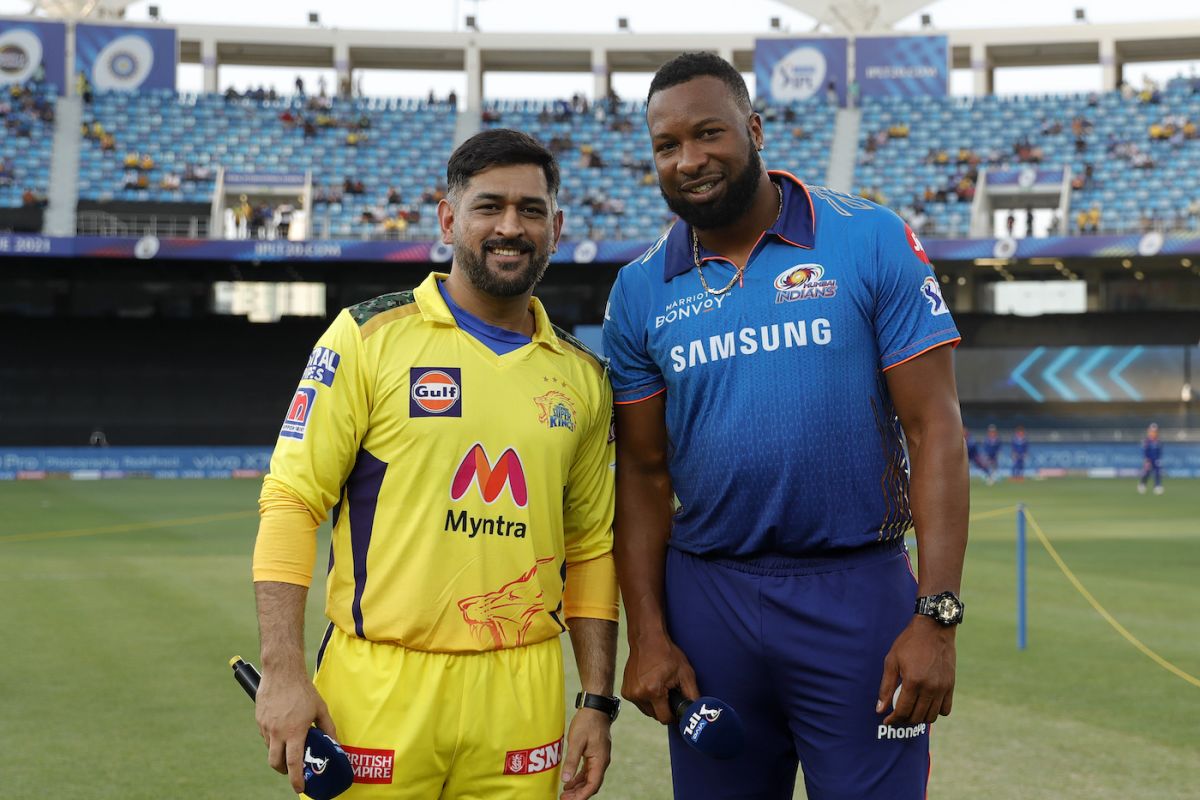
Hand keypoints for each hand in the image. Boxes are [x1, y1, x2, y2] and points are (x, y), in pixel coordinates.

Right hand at [255, 670, 336, 793]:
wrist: (282, 672)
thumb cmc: (303, 690)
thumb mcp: (320, 708)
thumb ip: (328, 728)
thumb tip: (335, 743)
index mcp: (294, 731)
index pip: (293, 763)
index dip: (296, 779)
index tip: (299, 788)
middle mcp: (277, 732)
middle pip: (275, 763)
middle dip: (283, 771)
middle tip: (291, 770)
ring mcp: (266, 726)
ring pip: (269, 749)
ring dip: (278, 752)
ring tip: (289, 744)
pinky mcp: (259, 720)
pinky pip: (265, 736)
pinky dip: (272, 739)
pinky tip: (282, 728)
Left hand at [560, 708, 611, 799]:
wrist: (595, 707)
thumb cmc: (587, 722)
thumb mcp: (576, 741)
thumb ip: (572, 761)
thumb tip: (565, 779)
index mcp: (600, 761)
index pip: (593, 785)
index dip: (581, 796)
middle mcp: (602, 762)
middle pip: (592, 785)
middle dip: (578, 794)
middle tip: (564, 799)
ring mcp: (599, 758)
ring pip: (589, 779)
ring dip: (578, 787)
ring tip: (565, 793)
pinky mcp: (595, 754)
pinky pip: (588, 771)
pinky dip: (579, 778)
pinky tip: (569, 781)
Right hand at [621, 632, 699, 724]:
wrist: (647, 639)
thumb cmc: (667, 654)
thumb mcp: (685, 673)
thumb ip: (692, 695)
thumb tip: (696, 712)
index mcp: (653, 691)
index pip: (665, 719)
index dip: (674, 715)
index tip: (677, 706)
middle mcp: (638, 695)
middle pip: (655, 716)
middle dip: (664, 708)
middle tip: (669, 692)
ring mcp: (630, 694)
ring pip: (647, 711)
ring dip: (655, 704)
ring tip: (660, 686)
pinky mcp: (626, 692)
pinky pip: (640, 704)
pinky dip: (646, 699)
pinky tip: (651, 684)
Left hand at [877, 616, 956, 726]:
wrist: (934, 628)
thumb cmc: (909, 643)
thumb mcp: (892, 661)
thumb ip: (886, 687)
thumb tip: (880, 709)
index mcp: (913, 682)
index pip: (903, 711)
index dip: (893, 719)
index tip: (886, 720)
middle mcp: (930, 688)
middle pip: (917, 717)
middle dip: (904, 720)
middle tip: (897, 715)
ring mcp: (942, 688)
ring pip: (931, 716)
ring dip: (919, 718)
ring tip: (910, 712)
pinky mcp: (951, 686)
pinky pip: (946, 710)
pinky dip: (935, 712)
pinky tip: (926, 706)